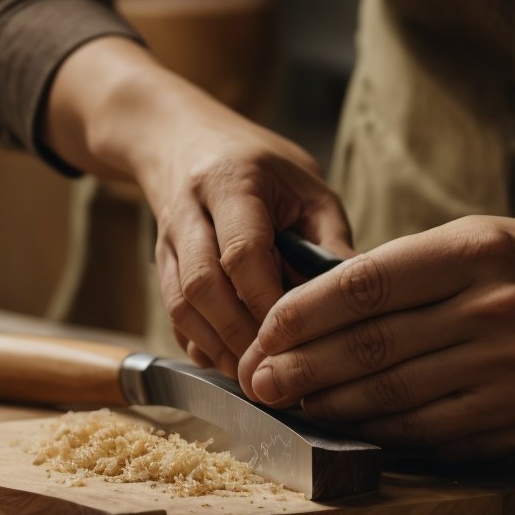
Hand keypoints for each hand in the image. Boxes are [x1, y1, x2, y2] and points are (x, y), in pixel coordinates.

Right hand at [46, 37, 350, 376]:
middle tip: (273, 368)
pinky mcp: (157, 264)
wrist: (184, 140)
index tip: (296, 334)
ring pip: (179, 305)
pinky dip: (200, 343)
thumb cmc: (261, 165)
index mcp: (230, 182)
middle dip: (238, 334)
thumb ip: (329, 238)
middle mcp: (189, 210)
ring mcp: (165, 240)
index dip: (266, 301)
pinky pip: (172, 314)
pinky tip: (231, 360)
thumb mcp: (307, 186)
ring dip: (217, 346)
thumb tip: (357, 297)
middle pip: (201, 285)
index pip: (241, 251)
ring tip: (254, 374)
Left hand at [236, 202, 514, 459]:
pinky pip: (437, 435)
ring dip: (333, 408)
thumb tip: (311, 308)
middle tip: (256, 381)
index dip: (304, 313)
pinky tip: (350, 430)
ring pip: (399, 399)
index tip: (264, 330)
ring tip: (292, 407)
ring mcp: (514, 371)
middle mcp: (496, 310)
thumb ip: (406, 271)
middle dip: (302, 368)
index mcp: (477, 251)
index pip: (368, 285)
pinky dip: (384, 435)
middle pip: (374, 347)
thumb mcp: (480, 238)